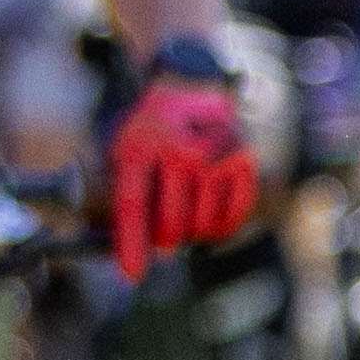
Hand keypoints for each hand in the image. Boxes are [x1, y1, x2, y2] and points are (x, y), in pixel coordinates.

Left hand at [107, 68, 256, 280]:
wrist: (190, 85)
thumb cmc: (150, 129)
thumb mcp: (121, 149)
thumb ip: (119, 192)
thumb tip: (116, 245)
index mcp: (140, 147)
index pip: (134, 205)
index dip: (132, 244)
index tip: (133, 274)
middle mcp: (179, 151)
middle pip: (173, 223)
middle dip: (166, 242)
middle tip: (164, 243)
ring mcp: (214, 156)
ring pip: (204, 224)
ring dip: (194, 234)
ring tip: (186, 223)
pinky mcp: (242, 160)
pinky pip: (234, 215)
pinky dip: (221, 227)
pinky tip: (210, 221)